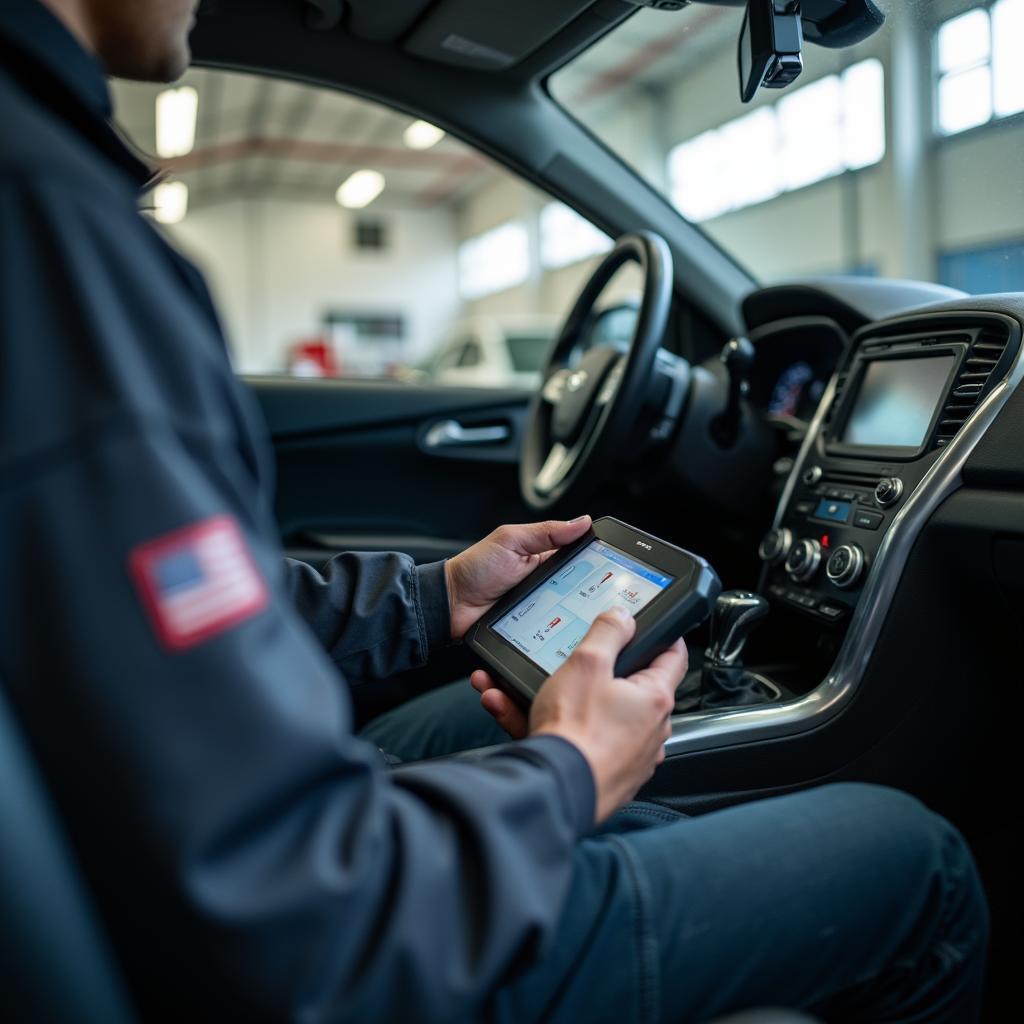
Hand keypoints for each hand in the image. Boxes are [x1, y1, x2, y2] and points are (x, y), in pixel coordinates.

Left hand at [445, 516, 591, 639]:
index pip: (579, 556)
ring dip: (577, 612)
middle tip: (604, 594)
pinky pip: (554, 629)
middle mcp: (545, 581)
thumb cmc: (475, 569)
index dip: (596, 558)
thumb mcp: (511, 541)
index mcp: (543, 556)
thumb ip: (546, 532)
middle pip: (580, 586)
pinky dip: (561, 630)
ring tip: (589, 614)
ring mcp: (540, 605)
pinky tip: (569, 631)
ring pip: (570, 610)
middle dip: (591, 590)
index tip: (613, 561)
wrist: (450, 605)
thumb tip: (582, 521)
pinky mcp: (534, 627)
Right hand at [471, 608, 687, 822]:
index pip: (673, 657)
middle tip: (570, 660)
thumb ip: (607, 633)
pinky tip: (513, 713)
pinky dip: (549, 726)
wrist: (553, 789)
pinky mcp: (604, 776)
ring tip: (517, 690)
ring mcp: (628, 757)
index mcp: (653, 699)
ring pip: (593, 715)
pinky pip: (577, 741)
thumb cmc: (575, 732)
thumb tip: (622, 617)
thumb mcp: (587, 664)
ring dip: (558, 699)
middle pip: (628, 688)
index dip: (664, 637)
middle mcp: (649, 731)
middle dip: (594, 671)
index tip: (655, 628)